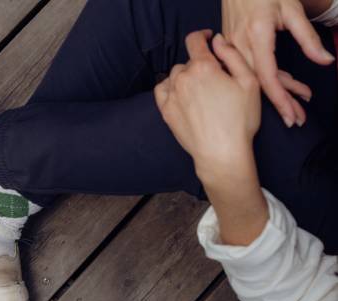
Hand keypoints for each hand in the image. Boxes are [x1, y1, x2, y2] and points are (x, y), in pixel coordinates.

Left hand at [154, 30, 259, 181]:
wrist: (221, 152)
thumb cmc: (239, 120)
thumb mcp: (249, 82)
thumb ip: (232, 56)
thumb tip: (217, 41)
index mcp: (203, 67)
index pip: (195, 40)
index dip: (202, 36)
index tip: (208, 39)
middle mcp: (182, 78)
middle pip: (188, 61)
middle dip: (200, 65)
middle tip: (215, 79)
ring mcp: (171, 95)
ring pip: (175, 76)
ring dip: (186, 77)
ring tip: (200, 90)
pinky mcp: (165, 111)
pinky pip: (162, 90)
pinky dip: (171, 88)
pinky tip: (182, 95)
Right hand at [222, 0, 334, 127]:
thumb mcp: (292, 10)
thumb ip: (308, 38)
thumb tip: (325, 61)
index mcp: (257, 34)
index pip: (268, 75)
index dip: (280, 98)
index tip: (291, 115)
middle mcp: (240, 44)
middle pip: (260, 83)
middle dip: (281, 103)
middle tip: (297, 118)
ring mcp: (232, 48)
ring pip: (253, 79)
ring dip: (275, 93)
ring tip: (296, 104)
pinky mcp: (230, 48)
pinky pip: (247, 70)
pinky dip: (266, 80)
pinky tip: (283, 85)